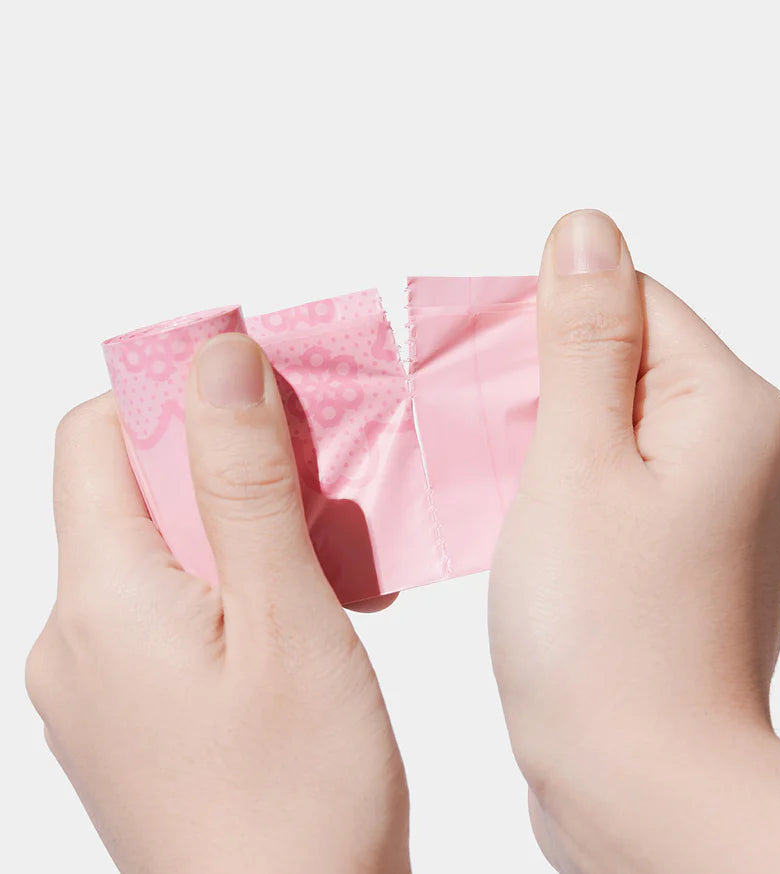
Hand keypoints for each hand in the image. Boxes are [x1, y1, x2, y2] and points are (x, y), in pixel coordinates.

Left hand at [26, 334, 409, 873]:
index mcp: (98, 601)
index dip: (174, 395)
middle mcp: (72, 637)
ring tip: (326, 568)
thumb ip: (244, 479)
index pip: (95, 434)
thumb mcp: (287, 616)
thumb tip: (217, 358)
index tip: (264, 400)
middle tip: (322, 493)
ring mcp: (93, 684)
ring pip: (160, 550)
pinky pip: (166, 610)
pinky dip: (231, 587)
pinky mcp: (126, 715)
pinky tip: (301, 619)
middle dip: (229, 468)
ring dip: (242, 532)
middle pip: (133, 491)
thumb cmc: (298, 802)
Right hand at [489, 210, 779, 873]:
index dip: (544, 323)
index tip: (482, 377)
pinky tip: (541, 534)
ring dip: (554, 444)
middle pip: (628, 363)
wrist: (645, 788)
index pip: (631, 302)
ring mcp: (731, 510)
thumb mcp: (574, 459)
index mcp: (734, 409)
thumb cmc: (604, 633)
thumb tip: (588, 230)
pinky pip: (631, 487)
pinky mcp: (700, 557)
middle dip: (546, 389)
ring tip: (510, 497)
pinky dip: (577, 492)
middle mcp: (753, 451)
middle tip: (487, 447)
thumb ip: (583, 336)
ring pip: (622, 428)